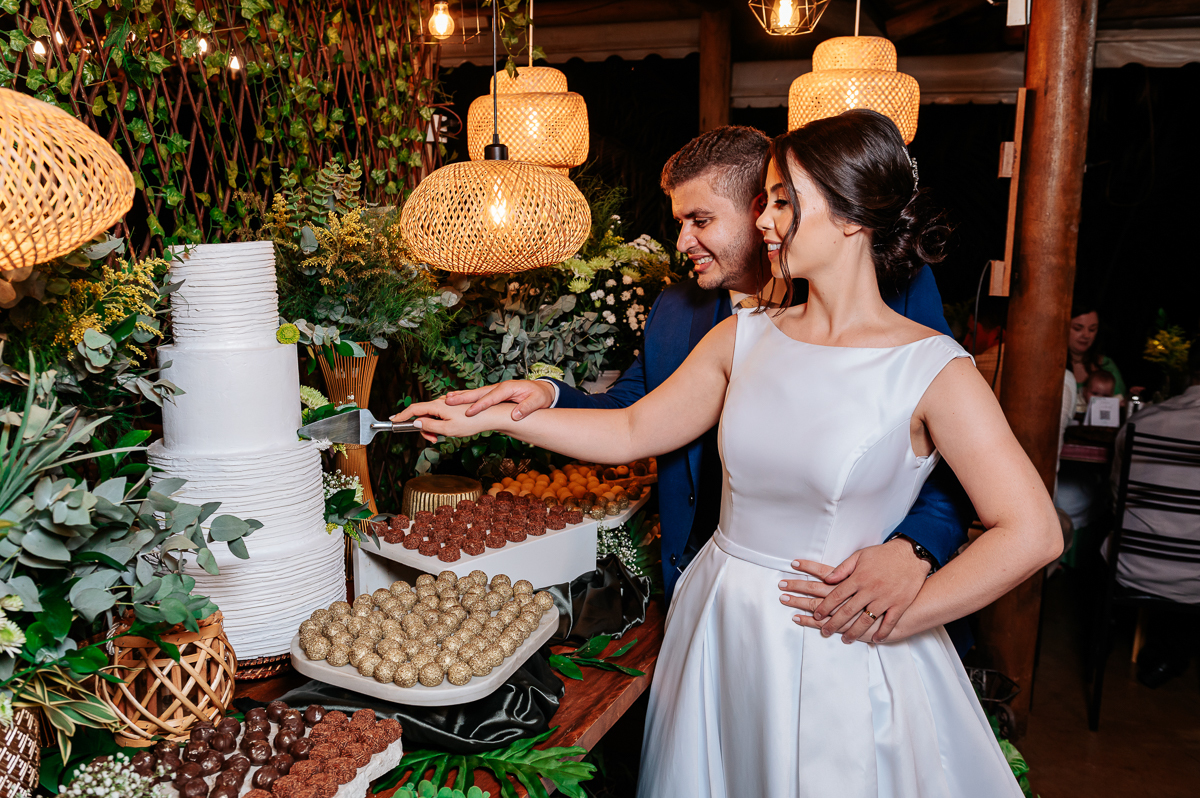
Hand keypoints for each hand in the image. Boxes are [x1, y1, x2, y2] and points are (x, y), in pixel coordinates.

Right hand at [391, 397, 497, 442]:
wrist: (490, 416)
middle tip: (432, 440)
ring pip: (431, 416)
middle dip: (423, 429)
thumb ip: (429, 426)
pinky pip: (439, 415)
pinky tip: (449, 430)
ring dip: (432, 428)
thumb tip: (416, 423)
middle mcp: (440, 402)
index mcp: (437, 406)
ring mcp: (446, 403)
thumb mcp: (447, 429)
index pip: (414, 409)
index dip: (402, 415)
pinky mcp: (452, 406)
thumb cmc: (470, 423)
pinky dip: (439, 424)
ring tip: (442, 437)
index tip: (393, 420)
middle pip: (422, 414)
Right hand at [444, 379, 555, 420]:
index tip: (469, 412)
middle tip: (449, 401)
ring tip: (446, 399)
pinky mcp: (494, 393)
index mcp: (508, 388)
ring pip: (476, 393)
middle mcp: (499, 387)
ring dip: (462, 396)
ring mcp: (495, 389)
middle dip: (464, 398)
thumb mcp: (537, 401)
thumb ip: (527, 408)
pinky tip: (456, 399)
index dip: (480, 405)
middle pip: (479, 393)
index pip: (492, 398)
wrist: (542, 389)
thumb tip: (515, 415)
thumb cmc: (539, 395)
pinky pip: (478, 395)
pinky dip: (467, 397)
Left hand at [778, 537, 931, 643]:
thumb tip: (827, 579)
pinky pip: (890, 622)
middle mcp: (870, 590)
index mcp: (858, 578)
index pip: (836, 595)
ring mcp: (885, 598)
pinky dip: (882, 632)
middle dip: (834, 623)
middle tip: (824, 631)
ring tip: (846, 639)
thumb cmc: (884, 554)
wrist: (911, 554)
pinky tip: (875, 639)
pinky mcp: (900, 604)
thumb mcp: (860, 556)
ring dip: (854, 632)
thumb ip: (842, 568)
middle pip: (848, 610)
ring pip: (866, 620)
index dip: (825, 607)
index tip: (817, 615)